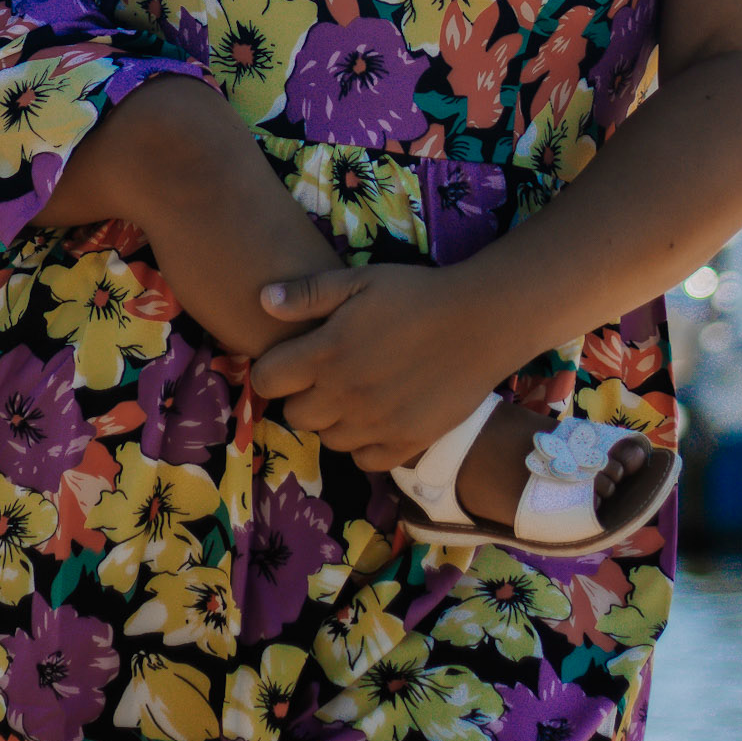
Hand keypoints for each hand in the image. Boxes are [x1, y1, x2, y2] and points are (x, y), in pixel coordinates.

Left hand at [252, 264, 508, 471]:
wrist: (479, 322)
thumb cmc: (416, 293)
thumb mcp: (359, 280)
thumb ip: (308, 293)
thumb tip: (262, 300)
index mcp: (325, 353)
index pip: (266, 380)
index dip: (271, 370)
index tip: (290, 361)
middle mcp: (343, 395)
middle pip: (295, 415)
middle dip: (302, 396)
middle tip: (325, 376)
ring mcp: (374, 424)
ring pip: (328, 440)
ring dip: (333, 420)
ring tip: (355, 394)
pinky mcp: (404, 443)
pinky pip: (364, 460)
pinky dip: (364, 443)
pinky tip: (378, 416)